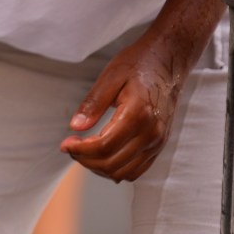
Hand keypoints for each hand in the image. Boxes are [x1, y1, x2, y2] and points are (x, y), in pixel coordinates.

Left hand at [60, 38, 184, 182]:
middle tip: (72, 146)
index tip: (65, 143)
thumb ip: (93, 103)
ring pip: (123, 173)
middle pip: (112, 164)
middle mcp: (151, 133)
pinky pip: (136, 170)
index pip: (104, 147)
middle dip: (85, 160)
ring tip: (85, 151)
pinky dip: (116, 169)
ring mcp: (157, 142)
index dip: (80, 150)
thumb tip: (76, 127)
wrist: (168, 61)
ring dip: (99, 167)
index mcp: (138, 114)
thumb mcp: (111, 76)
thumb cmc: (139, 64)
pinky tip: (103, 155)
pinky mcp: (159, 145)